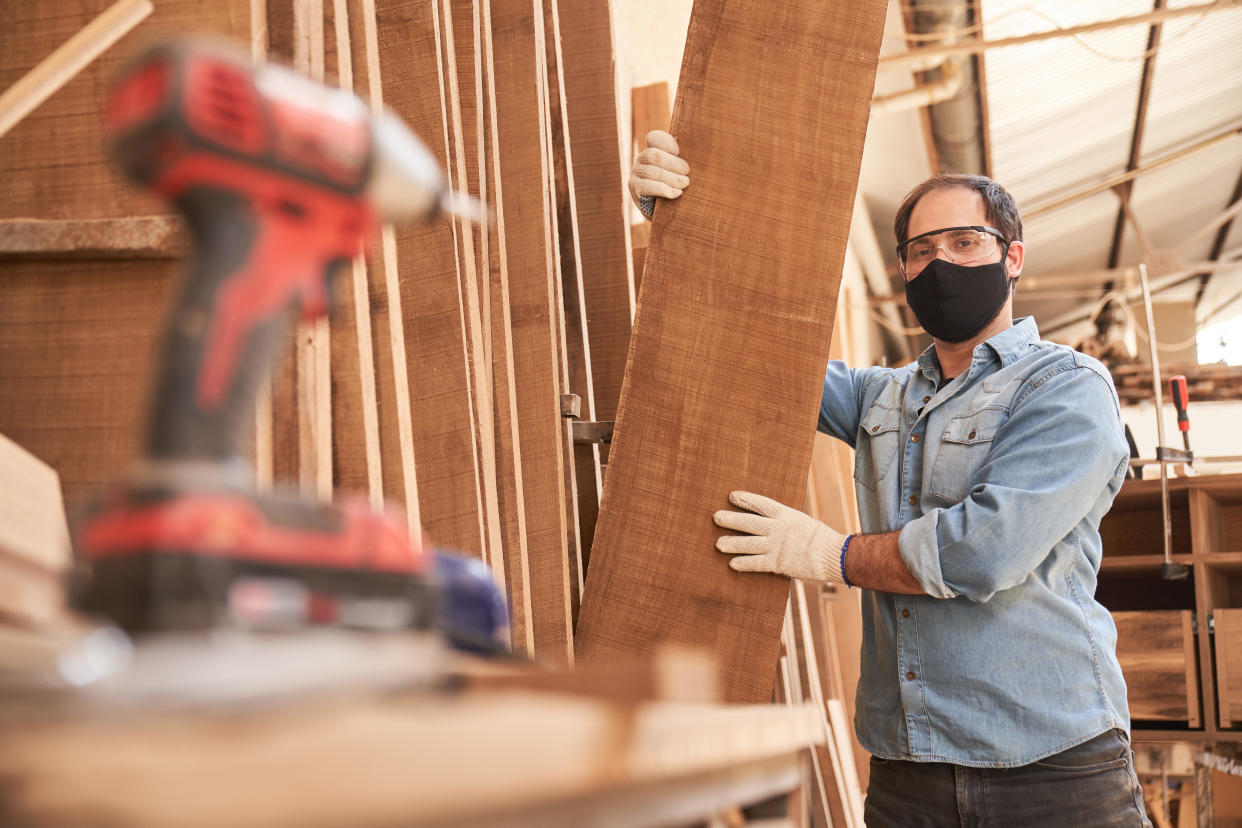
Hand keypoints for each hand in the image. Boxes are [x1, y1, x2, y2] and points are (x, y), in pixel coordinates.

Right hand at [628, 130, 689, 218]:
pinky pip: (647, 186)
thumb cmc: (680, 188)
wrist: (668, 215)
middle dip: (673, 164)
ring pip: (651, 171)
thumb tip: (701, 151)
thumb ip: (686, 160)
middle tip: (687, 172)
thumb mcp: (683, 171)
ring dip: (671, 178)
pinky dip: (664, 189)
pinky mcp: (634, 188)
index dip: (666, 142)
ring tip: (685, 184)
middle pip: (653, 155)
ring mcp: (636, 173)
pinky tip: (676, 193)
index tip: (678, 151)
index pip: (654, 138)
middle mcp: (642, 159)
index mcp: (654, 150)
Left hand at [714, 491, 849, 584]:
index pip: (761, 504)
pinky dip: (743, 563)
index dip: (745, 499)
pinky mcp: (777, 563)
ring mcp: (776, 545)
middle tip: (716, 517)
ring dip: (732, 543)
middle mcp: (778, 528)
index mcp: (786, 515)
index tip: (732, 496)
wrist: (833, 554)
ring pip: (748, 543)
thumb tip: (775, 523)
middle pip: (749, 523)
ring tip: (718, 544)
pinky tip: (732, 564)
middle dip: (731, 520)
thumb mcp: (804, 523)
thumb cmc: (823, 539)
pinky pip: (756, 563)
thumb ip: (788, 524)